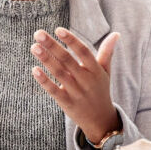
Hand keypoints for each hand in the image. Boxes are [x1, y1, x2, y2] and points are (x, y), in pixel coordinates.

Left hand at [31, 28, 119, 143]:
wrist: (101, 120)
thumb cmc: (100, 90)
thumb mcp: (105, 72)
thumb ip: (107, 53)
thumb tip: (116, 34)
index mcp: (96, 70)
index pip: (84, 52)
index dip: (72, 40)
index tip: (58, 29)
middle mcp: (86, 80)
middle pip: (68, 60)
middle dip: (53, 46)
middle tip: (38, 33)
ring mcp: (76, 92)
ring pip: (59, 73)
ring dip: (46, 59)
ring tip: (34, 47)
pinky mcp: (67, 103)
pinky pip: (54, 90)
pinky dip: (44, 80)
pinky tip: (34, 69)